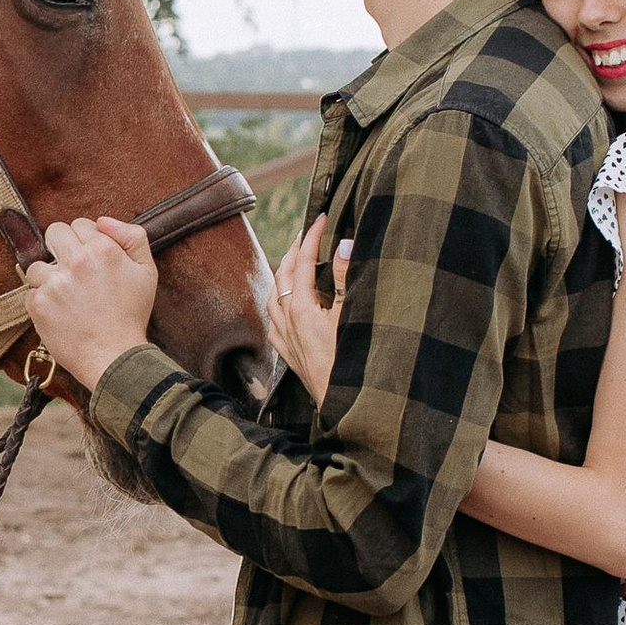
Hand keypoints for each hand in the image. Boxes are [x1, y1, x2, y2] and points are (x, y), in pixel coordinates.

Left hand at [23, 215, 159, 387]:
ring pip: (37, 263)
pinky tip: (59, 313)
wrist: (113, 356)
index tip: (90, 260)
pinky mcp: (38, 303)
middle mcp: (77, 261)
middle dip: (61, 247)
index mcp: (103, 249)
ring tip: (65, 296)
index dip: (85, 241)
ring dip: (48, 276)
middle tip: (72, 270)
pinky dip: (41, 301)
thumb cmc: (131, 316)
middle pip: (54, 232)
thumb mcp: (146, 271)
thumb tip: (103, 220)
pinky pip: (30, 290)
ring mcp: (55, 282)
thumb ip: (132, 236)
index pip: (80, 224)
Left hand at [266, 217, 351, 402]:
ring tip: (294, 260)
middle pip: (283, 275)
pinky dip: (278, 301)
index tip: (321, 217)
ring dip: (283, 273)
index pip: (303, 262)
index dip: (313, 236)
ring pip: (274, 296)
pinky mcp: (289, 355)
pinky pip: (274, 320)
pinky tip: (285, 303)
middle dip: (293, 250)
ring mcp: (285, 339)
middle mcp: (286, 321)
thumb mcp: (352, 318)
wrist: (344, 407)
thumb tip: (344, 244)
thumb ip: (346, 280)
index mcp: (301, 308)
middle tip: (307, 232)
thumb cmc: (351, 364)